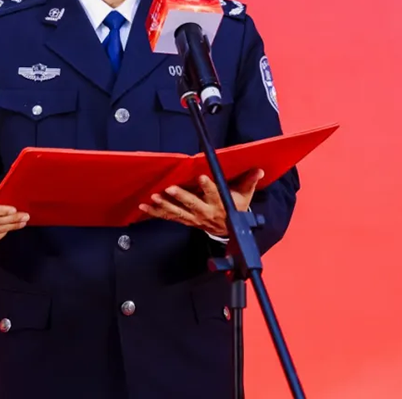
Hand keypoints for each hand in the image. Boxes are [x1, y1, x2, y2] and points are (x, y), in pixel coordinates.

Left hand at [138, 169, 261, 237]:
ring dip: (164, 205)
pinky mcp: (185, 221)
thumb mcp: (245, 196)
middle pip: (192, 205)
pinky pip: (168, 217)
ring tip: (153, 198)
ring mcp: (193, 218)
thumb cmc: (235, 208)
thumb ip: (249, 182)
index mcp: (220, 205)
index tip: (202, 177)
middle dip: (181, 197)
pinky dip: (155, 213)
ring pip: (178, 212)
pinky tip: (143, 207)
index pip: (214, 195)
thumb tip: (258, 169)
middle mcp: (205, 212)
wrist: (229, 231)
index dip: (208, 187)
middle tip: (170, 189)